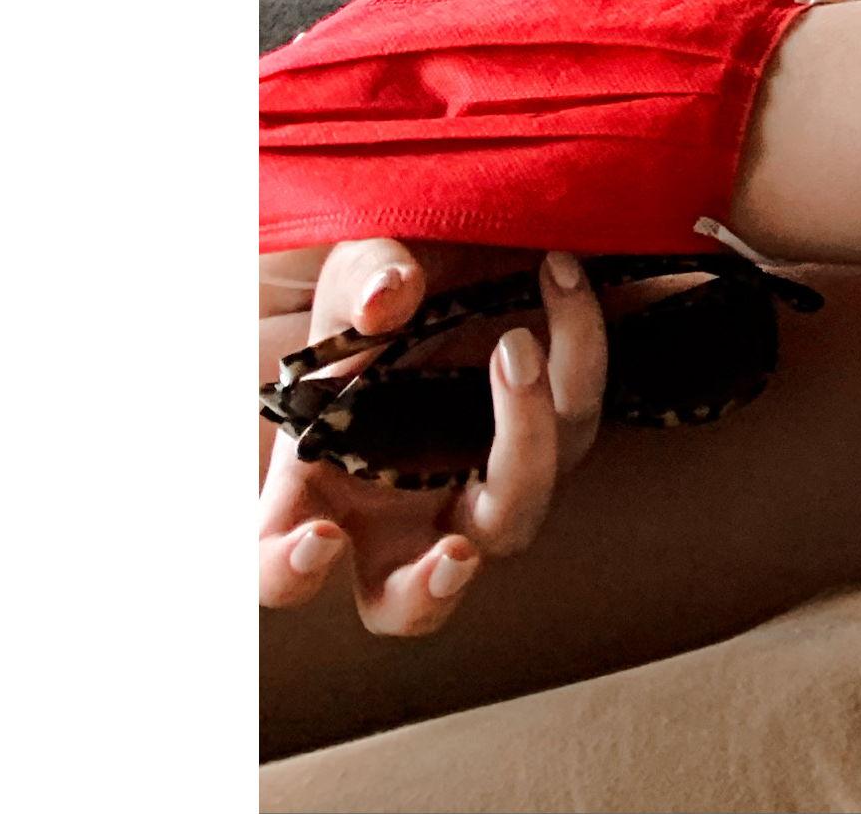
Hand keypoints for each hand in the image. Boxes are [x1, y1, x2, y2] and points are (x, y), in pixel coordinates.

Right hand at [254, 237, 607, 636]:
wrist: (457, 258)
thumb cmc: (383, 289)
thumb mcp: (360, 273)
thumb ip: (364, 281)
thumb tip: (389, 298)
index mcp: (320, 492)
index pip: (282, 567)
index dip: (291, 572)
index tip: (320, 537)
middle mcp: (400, 514)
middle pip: (409, 603)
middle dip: (431, 591)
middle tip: (452, 553)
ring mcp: (478, 485)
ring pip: (514, 517)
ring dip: (523, 441)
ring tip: (514, 345)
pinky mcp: (549, 440)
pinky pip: (576, 421)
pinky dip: (578, 351)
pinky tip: (563, 277)